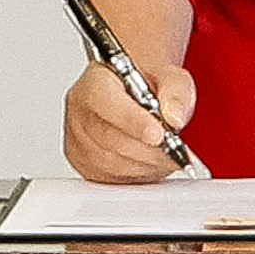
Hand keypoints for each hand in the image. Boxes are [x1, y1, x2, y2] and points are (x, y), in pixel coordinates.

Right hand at [64, 57, 196, 182]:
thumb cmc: (147, 81)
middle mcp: (80, 111)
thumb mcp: (170, 75)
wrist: (135, 90)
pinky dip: (136, 175)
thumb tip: (174, 118)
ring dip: (145, 164)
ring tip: (169, 155)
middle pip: (110, 138)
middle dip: (149, 149)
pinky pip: (108, 178)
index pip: (107, 103)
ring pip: (109, 163)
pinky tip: (152, 163)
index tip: (159, 134)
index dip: (133, 122)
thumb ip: (176, 91)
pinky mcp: (83, 162)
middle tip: (176, 150)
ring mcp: (78, 139)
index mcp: (96, 82)